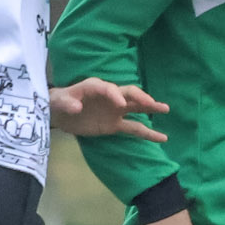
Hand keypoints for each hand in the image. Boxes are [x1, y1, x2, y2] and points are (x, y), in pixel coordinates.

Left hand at [49, 78, 168, 140]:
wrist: (59, 113)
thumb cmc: (59, 102)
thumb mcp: (59, 101)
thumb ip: (68, 102)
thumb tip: (77, 107)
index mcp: (96, 87)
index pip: (109, 88)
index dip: (115, 95)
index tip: (120, 104)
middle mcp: (110, 96)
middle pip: (129, 94)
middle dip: (141, 98)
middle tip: (154, 104)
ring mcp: (115, 111)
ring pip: (136, 108)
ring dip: (150, 109)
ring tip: (165, 109)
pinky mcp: (115, 125)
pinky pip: (134, 128)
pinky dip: (147, 133)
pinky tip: (161, 137)